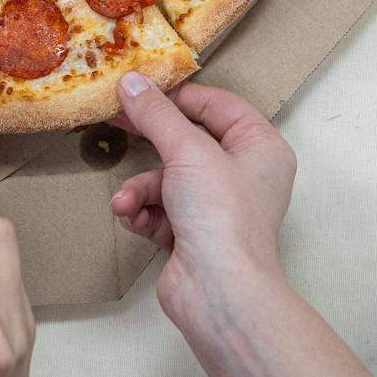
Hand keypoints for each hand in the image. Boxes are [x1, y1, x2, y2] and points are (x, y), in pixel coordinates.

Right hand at [110, 73, 296, 328]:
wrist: (218, 294)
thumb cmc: (222, 217)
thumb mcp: (187, 151)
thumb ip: (157, 115)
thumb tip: (132, 82)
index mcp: (260, 147)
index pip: (217, 105)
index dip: (178, 96)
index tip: (140, 88)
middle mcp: (242, 175)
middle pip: (187, 142)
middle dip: (151, 142)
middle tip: (116, 121)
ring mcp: (216, 206)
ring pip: (167, 179)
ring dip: (141, 188)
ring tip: (127, 201)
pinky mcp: (192, 234)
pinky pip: (159, 209)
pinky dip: (142, 212)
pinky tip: (133, 218)